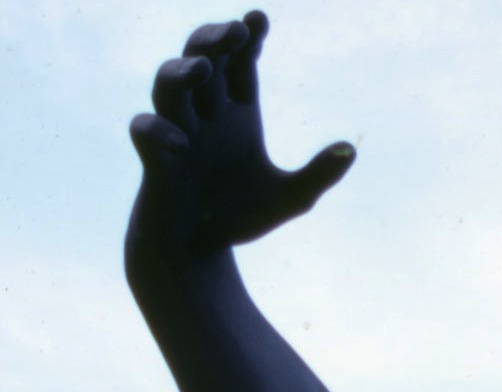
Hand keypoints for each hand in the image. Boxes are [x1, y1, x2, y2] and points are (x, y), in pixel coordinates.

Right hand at [129, 11, 353, 254]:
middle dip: (214, 41)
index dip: (248, 39)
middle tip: (235, 32)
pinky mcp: (156, 159)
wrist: (200, 252)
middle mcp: (206, 115)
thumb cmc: (242, 217)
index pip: (241, 64)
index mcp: (237, 115)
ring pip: (168, 83)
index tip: (259, 19)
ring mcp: (178, 132)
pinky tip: (183, 144)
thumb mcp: (292, 198)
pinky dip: (160, 131)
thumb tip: (351, 150)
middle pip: (203, 59)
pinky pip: (145, 131)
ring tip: (203, 69)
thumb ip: (319, 174)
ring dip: (182, 71)